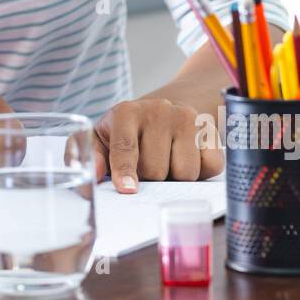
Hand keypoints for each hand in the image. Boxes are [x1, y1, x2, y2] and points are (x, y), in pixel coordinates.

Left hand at [93, 97, 223, 192]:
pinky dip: (199, 174)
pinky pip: (210, 168)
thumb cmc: (126, 132)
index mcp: (126, 112)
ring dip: (174, 180)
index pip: (125, 147)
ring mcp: (187, 119)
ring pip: (185, 173)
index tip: (127, 189)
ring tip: (165, 165)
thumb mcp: (100, 138)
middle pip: (155, 168)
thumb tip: (92, 176)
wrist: (164, 111)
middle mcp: (158, 110)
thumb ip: (88, 156)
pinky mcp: (211, 131)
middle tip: (145, 171)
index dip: (125, 170)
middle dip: (149, 180)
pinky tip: (186, 160)